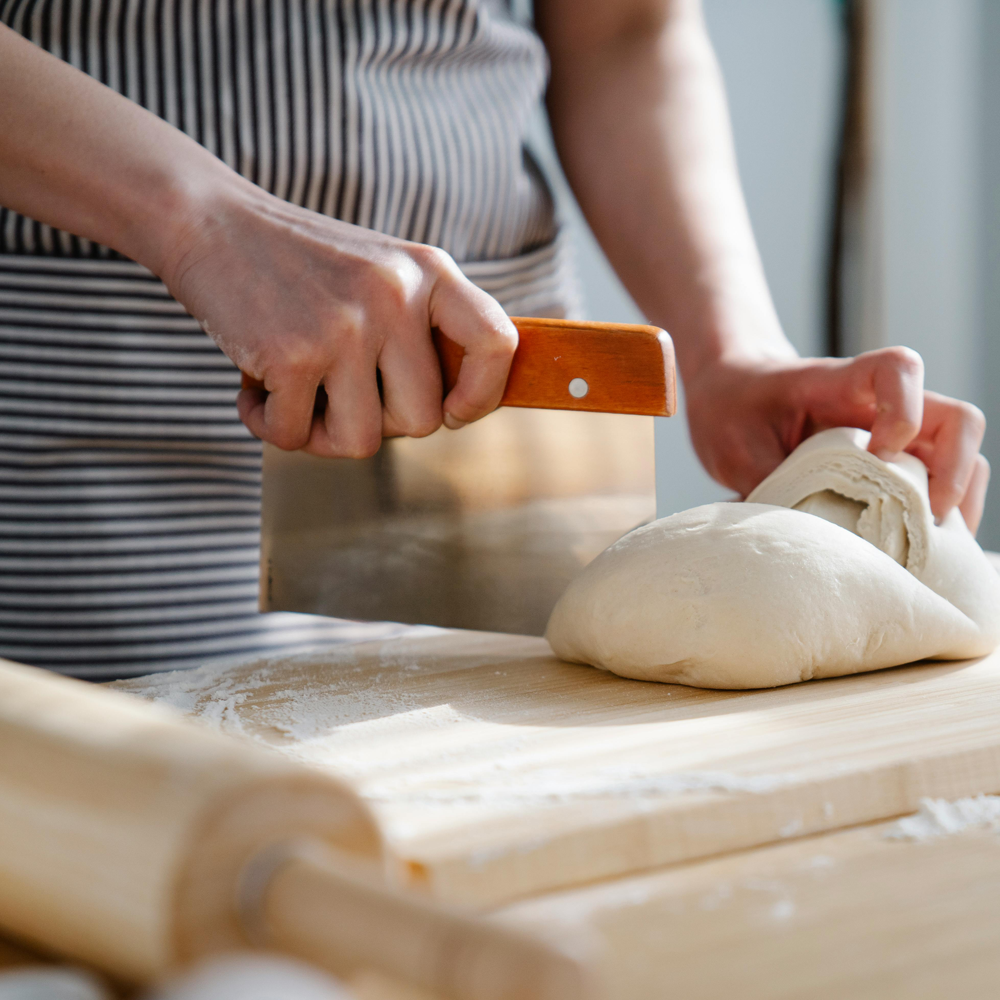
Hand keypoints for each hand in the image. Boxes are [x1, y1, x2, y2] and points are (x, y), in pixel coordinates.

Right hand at [159, 180, 516, 457]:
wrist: (211, 222)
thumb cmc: (303, 266)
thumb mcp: (383, 274)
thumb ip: (424, 331)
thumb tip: (456, 412)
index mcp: (429, 273)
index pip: (497, 344)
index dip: (483, 394)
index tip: (452, 410)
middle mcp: (395, 296)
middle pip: (422, 421)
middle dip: (379, 422)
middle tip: (340, 391)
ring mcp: (344, 326)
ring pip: (362, 441)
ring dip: (322, 433)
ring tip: (298, 391)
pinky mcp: (290, 354)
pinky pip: (294, 437)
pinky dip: (270, 424)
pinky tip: (256, 387)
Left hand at [684, 348, 989, 533]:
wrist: (730, 396)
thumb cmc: (733, 409)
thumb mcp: (734, 445)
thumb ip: (764, 484)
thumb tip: (790, 538)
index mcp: (841, 382)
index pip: (899, 369)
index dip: (903, 410)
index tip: (879, 454)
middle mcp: (880, 406)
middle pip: (956, 420)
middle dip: (954, 470)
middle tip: (927, 518)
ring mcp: (893, 435)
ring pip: (960, 457)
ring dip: (957, 501)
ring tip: (932, 547)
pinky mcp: (890, 465)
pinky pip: (938, 485)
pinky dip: (939, 518)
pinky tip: (918, 551)